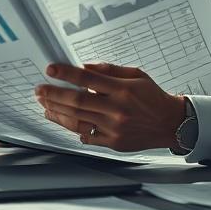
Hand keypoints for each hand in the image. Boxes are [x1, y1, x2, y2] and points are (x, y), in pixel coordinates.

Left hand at [35, 63, 186, 151]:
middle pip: (77, 101)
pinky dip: (73, 129)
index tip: (50, 70)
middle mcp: (116, 109)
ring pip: (77, 120)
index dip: (65, 73)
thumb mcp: (136, 74)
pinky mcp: (113, 142)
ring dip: (57, 112)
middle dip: (53, 95)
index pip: (87, 79)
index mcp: (122, 90)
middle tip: (39, 90)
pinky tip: (62, 121)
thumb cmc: (152, 97)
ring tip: (45, 106)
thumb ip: (109, 69)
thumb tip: (84, 66)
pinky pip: (87, 136)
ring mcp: (113, 128)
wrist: (170, 123)